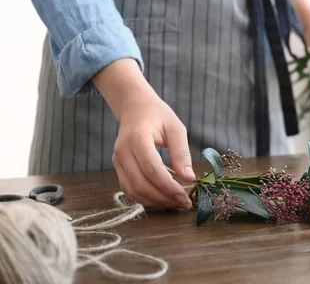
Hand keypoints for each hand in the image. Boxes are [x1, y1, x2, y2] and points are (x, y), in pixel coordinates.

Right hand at [93, 59, 193, 209]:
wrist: (135, 108)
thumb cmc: (158, 115)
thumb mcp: (176, 128)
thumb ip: (181, 152)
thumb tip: (189, 177)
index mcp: (137, 138)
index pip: (152, 169)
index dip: (168, 186)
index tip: (185, 196)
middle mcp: (123, 151)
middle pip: (141, 184)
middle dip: (163, 198)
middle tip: (183, 204)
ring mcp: (117, 160)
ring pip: (132, 190)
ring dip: (154, 202)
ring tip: (175, 204)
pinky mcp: (117, 167)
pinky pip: (128, 189)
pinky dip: (144, 198)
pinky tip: (161, 199)